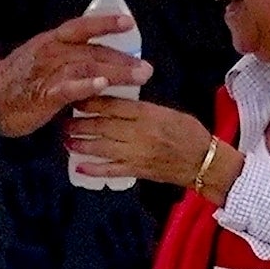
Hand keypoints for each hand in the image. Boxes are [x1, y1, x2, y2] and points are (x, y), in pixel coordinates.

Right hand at [0, 12, 154, 134]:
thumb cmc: (14, 84)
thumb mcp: (40, 62)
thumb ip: (65, 61)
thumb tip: (92, 65)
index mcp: (51, 42)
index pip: (82, 27)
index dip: (105, 23)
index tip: (129, 23)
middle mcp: (52, 52)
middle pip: (93, 51)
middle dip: (122, 58)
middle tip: (147, 68)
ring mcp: (48, 72)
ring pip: (88, 66)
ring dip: (116, 71)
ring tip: (139, 76)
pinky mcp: (45, 94)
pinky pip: (69, 88)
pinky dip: (87, 86)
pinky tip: (104, 86)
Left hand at [64, 97, 240, 195]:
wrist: (204, 162)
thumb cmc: (189, 133)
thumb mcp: (168, 112)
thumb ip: (143, 108)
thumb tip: (118, 103)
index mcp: (148, 114)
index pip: (114, 105)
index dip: (93, 102)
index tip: (77, 98)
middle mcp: (139, 133)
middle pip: (103, 126)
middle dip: (80, 123)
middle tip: (64, 121)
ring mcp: (137, 153)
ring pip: (103, 147)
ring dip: (82, 144)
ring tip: (67, 140)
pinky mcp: (138, 170)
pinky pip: (112, 170)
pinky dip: (94, 169)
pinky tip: (79, 166)